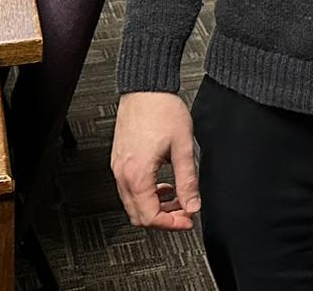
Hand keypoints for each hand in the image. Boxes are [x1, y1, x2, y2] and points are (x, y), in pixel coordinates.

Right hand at [111, 91, 199, 230]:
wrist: (145, 88)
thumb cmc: (162, 110)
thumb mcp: (183, 147)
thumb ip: (188, 180)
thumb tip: (193, 204)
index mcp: (137, 174)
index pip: (150, 216)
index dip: (171, 224)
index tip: (188, 220)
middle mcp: (122, 174)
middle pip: (138, 215)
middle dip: (164, 218)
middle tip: (185, 212)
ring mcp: (118, 167)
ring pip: (133, 203)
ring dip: (156, 205)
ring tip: (178, 197)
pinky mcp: (119, 160)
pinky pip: (130, 188)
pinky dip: (147, 193)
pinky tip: (164, 184)